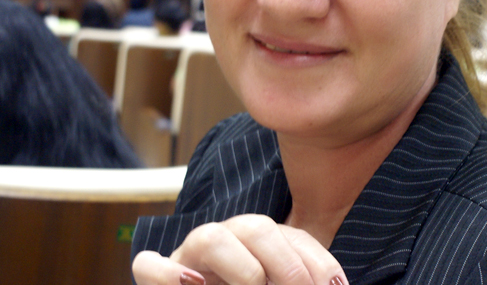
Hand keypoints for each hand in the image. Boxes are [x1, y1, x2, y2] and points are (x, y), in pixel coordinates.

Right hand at [132, 214, 347, 284]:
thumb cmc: (250, 284)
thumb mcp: (275, 280)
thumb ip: (298, 278)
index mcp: (259, 242)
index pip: (294, 237)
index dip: (318, 262)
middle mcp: (228, 240)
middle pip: (257, 227)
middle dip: (286, 263)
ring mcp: (192, 256)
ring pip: (210, 236)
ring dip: (240, 266)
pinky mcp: (160, 274)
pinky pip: (149, 265)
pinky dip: (167, 274)